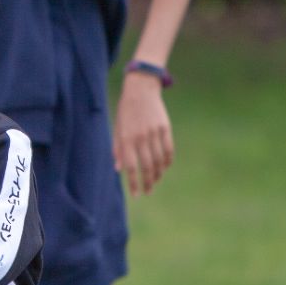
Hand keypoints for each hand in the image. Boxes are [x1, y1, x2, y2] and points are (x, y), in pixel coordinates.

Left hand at [114, 74, 174, 195]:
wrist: (141, 89)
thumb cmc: (125, 111)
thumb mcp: (117, 128)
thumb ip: (117, 149)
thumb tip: (118, 169)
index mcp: (126, 139)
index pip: (130, 167)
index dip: (134, 183)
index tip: (136, 195)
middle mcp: (141, 138)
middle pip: (147, 166)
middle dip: (148, 182)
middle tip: (148, 192)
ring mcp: (154, 133)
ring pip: (159, 160)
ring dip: (158, 174)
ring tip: (155, 181)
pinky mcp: (165, 128)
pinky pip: (168, 149)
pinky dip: (167, 161)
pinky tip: (164, 167)